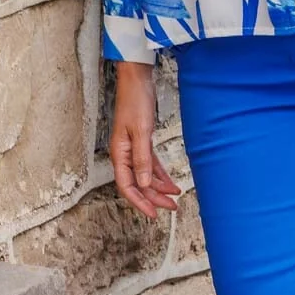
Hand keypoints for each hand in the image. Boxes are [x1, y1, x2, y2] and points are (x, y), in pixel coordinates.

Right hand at [110, 60, 181, 218]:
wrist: (137, 80)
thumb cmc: (135, 101)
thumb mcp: (141, 131)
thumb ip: (142, 158)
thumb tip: (143, 183)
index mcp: (120, 153)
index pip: (127, 186)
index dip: (140, 202)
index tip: (152, 214)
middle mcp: (124, 154)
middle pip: (138, 183)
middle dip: (154, 197)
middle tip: (171, 208)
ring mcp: (133, 148)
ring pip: (145, 175)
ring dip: (159, 187)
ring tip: (174, 197)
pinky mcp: (142, 141)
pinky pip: (150, 164)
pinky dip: (160, 174)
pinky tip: (170, 182)